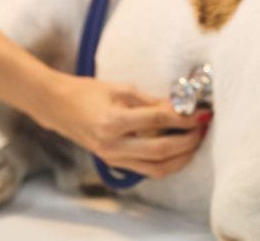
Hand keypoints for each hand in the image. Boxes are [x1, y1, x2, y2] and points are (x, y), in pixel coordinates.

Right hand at [35, 72, 212, 178]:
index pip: (157, 121)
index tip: (200, 112)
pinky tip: (178, 151)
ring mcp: (112, 158)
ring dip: (181, 157)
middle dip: (188, 140)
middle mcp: (112, 145)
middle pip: (161, 150)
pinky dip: (167, 163)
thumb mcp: (120, 89)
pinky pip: (147, 170)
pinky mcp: (113, 164)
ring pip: (157, 168)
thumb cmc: (87, 92)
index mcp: (112, 121)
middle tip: (202, 127)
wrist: (57, 107)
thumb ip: (151, 101)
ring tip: (195, 141)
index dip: (183, 117)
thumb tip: (180, 107)